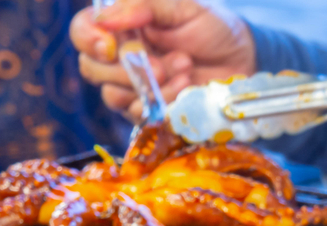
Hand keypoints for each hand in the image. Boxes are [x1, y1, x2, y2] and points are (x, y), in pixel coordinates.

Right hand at [70, 0, 255, 121]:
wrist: (243, 60)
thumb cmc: (212, 28)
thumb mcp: (182, 6)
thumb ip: (144, 5)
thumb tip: (106, 17)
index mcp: (122, 25)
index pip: (83, 31)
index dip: (88, 39)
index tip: (111, 46)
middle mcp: (121, 56)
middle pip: (91, 67)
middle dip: (124, 69)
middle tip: (157, 64)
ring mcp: (133, 86)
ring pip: (113, 95)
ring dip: (148, 85)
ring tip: (183, 67)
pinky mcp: (148, 111)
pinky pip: (138, 114)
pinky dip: (162, 102)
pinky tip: (185, 87)